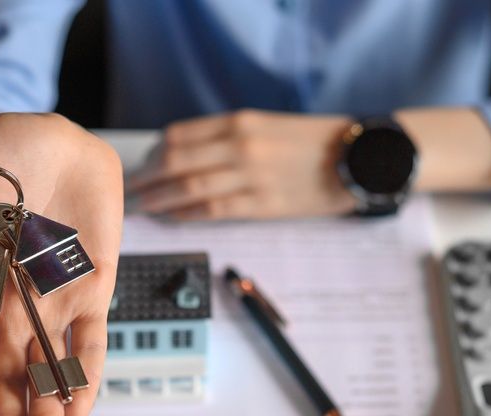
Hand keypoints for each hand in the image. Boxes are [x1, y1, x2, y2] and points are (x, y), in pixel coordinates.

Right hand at [0, 113, 122, 415]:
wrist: (57, 136)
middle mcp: (14, 303)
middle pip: (11, 371)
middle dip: (12, 414)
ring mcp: (56, 299)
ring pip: (51, 364)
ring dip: (50, 402)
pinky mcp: (95, 287)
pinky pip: (93, 338)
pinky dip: (88, 371)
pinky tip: (84, 406)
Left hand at [128, 109, 355, 219]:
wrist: (358, 158)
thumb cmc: (314, 143)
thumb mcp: (267, 126)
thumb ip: (229, 138)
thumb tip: (187, 156)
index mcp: (240, 122)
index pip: (179, 136)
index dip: (153, 153)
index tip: (143, 164)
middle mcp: (241, 146)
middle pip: (175, 162)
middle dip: (147, 179)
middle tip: (132, 191)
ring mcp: (251, 177)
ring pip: (189, 188)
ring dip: (161, 199)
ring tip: (146, 208)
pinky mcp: (263, 205)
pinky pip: (213, 210)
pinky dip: (187, 214)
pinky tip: (174, 217)